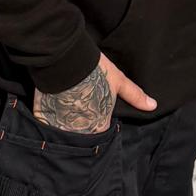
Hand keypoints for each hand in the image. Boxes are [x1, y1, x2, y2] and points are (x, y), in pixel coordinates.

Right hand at [33, 53, 155, 132]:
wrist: (65, 58)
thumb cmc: (95, 70)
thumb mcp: (118, 81)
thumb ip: (134, 95)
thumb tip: (153, 105)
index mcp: (99, 126)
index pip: (101, 135)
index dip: (99, 126)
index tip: (95, 115)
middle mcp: (79, 132)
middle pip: (81, 137)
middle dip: (81, 130)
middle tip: (79, 113)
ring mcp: (59, 127)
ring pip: (63, 134)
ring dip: (64, 127)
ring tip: (64, 112)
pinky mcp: (42, 119)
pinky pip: (46, 127)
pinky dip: (47, 122)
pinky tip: (50, 112)